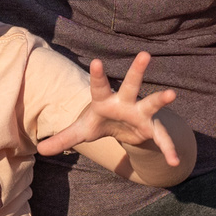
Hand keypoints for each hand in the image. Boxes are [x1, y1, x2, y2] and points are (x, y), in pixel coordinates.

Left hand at [33, 52, 184, 164]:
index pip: (99, 86)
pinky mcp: (152, 127)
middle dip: (137, 71)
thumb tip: (41, 150)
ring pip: (151, 103)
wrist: (122, 130)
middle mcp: (125, 102)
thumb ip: (64, 139)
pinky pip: (162, 139)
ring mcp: (141, 113)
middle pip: (131, 84)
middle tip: (144, 54)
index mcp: (105, 100)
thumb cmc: (100, 123)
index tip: (96, 62)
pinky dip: (168, 149)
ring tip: (171, 94)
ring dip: (161, 99)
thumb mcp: (82, 131)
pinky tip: (174, 161)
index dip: (98, 75)